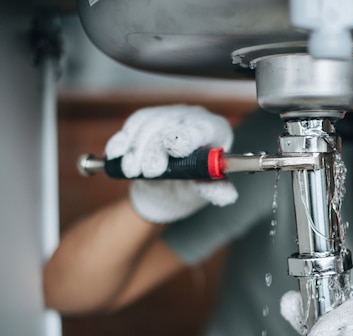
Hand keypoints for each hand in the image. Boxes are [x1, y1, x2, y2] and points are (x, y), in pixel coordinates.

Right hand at [105, 105, 237, 222]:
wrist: (167, 190)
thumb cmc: (192, 186)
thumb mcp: (203, 191)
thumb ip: (214, 191)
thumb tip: (227, 196)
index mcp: (215, 130)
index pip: (202, 128)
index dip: (188, 137)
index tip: (173, 149)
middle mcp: (193, 117)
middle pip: (171, 126)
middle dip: (156, 148)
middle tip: (148, 171)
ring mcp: (169, 115)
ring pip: (149, 124)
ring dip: (137, 148)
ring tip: (132, 170)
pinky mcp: (148, 119)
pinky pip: (134, 124)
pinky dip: (123, 140)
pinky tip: (118, 153)